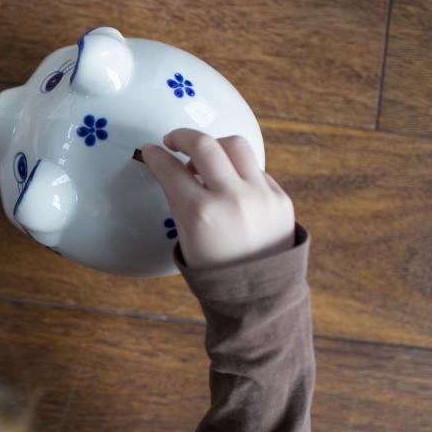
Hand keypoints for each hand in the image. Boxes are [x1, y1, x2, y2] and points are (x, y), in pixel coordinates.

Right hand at [143, 129, 295, 268]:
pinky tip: (229, 183)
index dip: (156, 155)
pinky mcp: (280, 197)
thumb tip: (174, 168)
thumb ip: (180, 201)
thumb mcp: (186, 238)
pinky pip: (255, 169)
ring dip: (215, 145)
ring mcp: (260, 196)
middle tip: (173, 140)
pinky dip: (237, 170)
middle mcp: (231, 199)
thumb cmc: (217, 271)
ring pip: (235, 144)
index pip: (171, 169)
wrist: (258, 294)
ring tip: (205, 158)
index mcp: (200, 214)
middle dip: (182, 136)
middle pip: (204, 144)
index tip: (151, 150)